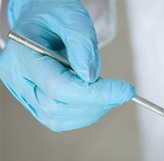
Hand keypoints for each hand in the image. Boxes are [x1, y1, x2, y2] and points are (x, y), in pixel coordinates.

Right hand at [0, 0, 134, 131]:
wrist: (43, 22)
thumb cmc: (54, 16)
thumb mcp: (71, 17)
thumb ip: (81, 43)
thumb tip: (91, 77)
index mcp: (21, 56)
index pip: (57, 87)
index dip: (95, 93)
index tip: (125, 90)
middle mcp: (18, 80)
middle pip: (57, 107)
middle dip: (96, 103)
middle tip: (121, 92)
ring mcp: (25, 95)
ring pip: (59, 119)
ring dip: (92, 111)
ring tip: (111, 93)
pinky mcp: (37, 104)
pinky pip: (61, 120)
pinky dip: (85, 113)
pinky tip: (99, 99)